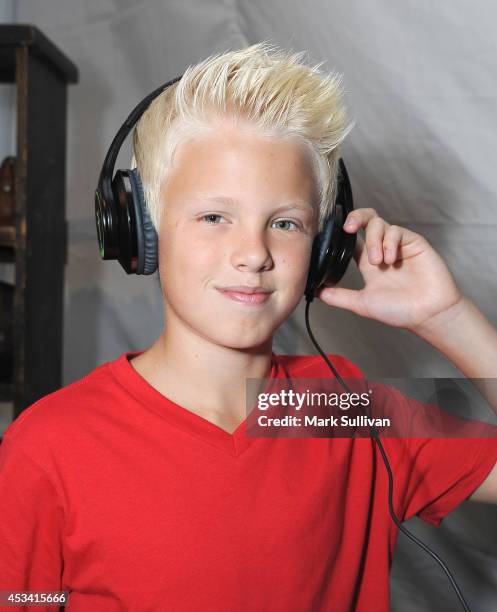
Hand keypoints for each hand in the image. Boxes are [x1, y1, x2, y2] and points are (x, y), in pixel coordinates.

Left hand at [317, 208, 464, 333]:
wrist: (428, 314)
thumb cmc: (399, 311)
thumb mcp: (362, 303)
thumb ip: (339, 297)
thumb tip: (316, 292)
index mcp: (366, 262)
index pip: (351, 238)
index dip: (340, 233)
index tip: (331, 234)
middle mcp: (381, 249)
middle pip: (365, 220)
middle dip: (355, 218)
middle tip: (348, 228)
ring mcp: (397, 244)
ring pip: (378, 223)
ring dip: (374, 240)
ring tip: (378, 262)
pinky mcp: (413, 242)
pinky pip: (396, 231)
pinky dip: (390, 243)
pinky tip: (391, 260)